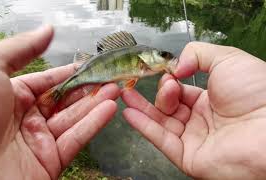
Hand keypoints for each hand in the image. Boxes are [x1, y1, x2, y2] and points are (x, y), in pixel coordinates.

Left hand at [0, 26, 119, 179]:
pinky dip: (93, 124)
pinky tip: (109, 108)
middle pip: (63, 100)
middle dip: (87, 88)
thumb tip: (48, 30)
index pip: (46, 81)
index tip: (90, 64)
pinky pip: (75, 140)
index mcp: (9, 96)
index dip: (68, 73)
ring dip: (96, 103)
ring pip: (73, 119)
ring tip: (116, 89)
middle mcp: (24, 119)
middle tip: (110, 76)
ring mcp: (37, 142)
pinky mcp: (48, 163)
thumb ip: (20, 49)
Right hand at [122, 42, 265, 178]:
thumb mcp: (227, 59)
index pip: (181, 91)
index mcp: (212, 100)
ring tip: (125, 94)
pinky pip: (161, 141)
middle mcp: (201, 120)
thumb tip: (176, 65)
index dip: (171, 81)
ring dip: (142, 108)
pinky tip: (129, 113)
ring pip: (161, 123)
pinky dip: (143, 127)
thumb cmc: (257, 93)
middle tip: (155, 83)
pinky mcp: (189, 157)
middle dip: (158, 93)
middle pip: (169, 107)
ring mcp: (194, 140)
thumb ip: (198, 54)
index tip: (167, 73)